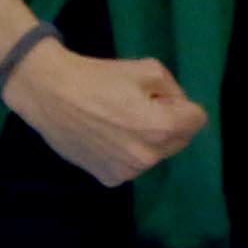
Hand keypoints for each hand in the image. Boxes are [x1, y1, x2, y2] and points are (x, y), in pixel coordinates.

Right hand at [2, 41, 207, 189]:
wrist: (50, 94)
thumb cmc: (98, 77)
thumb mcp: (148, 68)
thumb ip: (174, 89)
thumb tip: (179, 107)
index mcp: (162, 128)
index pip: (198, 120)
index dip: (181, 103)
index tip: (158, 96)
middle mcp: (148, 157)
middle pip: (179, 139)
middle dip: (168, 123)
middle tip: (137, 106)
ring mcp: (127, 172)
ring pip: (155, 154)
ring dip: (147, 139)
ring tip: (117, 121)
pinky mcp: (108, 179)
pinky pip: (132, 164)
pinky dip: (125, 152)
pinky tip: (105, 136)